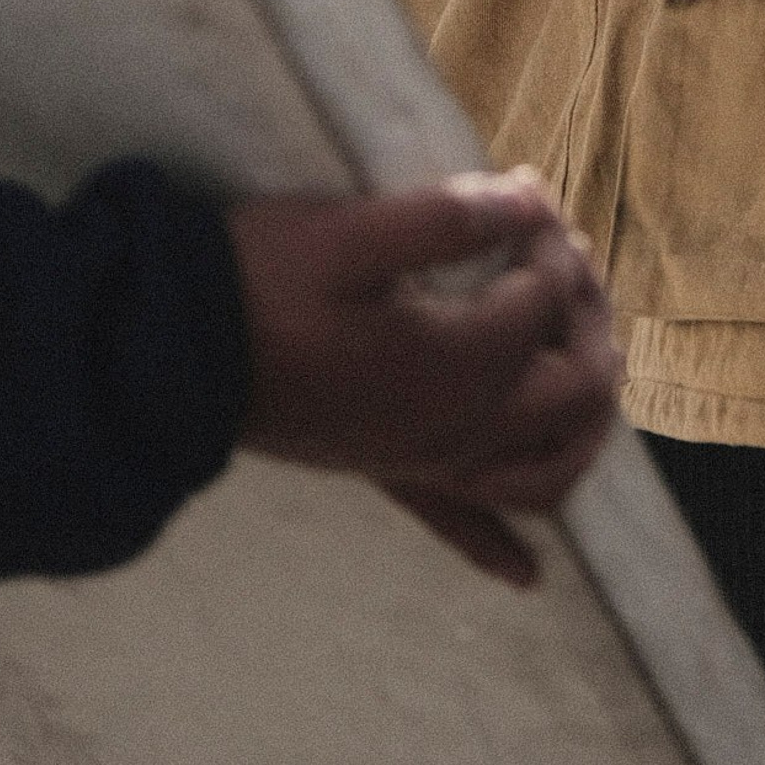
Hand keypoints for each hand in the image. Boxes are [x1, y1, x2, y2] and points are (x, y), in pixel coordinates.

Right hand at [228, 171, 622, 587]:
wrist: (171, 360)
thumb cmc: (258, 286)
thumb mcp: (351, 232)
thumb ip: (450, 217)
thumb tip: (530, 199)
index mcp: (456, 366)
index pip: (545, 299)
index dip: (548, 239)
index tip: (526, 187)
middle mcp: (456, 429)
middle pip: (574, 387)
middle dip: (589, 313)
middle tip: (566, 250)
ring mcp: (423, 460)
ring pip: (542, 472)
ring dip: (582, 420)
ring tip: (593, 362)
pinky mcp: (385, 470)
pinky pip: (456, 525)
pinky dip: (497, 547)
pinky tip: (527, 578)